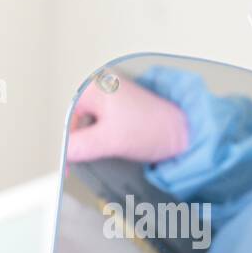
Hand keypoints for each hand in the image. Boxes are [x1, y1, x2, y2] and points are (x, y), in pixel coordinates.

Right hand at [66, 75, 189, 164]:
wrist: (187, 133)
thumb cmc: (157, 129)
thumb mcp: (112, 140)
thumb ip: (82, 145)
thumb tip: (63, 151)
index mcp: (96, 88)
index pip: (67, 117)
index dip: (66, 143)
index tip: (67, 164)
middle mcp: (102, 89)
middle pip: (77, 121)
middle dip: (79, 143)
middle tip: (83, 162)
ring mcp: (113, 99)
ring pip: (90, 125)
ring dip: (92, 143)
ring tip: (104, 154)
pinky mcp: (123, 111)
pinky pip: (103, 126)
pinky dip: (103, 141)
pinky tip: (112, 150)